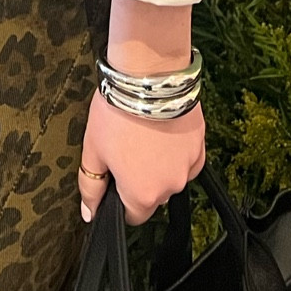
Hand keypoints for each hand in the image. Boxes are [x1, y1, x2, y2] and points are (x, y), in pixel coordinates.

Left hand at [78, 89, 205, 227]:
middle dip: (141, 179)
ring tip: (146, 135)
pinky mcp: (200, 145)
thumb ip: (91, 185)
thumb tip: (90, 212)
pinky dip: (177, 152)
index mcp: (142, 194)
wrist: (149, 75)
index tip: (117, 176)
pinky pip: (188, 160)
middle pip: (153, 195)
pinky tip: (164, 133)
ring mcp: (187, 167)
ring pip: (171, 176)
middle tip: (128, 148)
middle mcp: (169, 187)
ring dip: (160, 165)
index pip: (133, 215)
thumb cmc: (118, 110)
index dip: (121, 197)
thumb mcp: (93, 148)